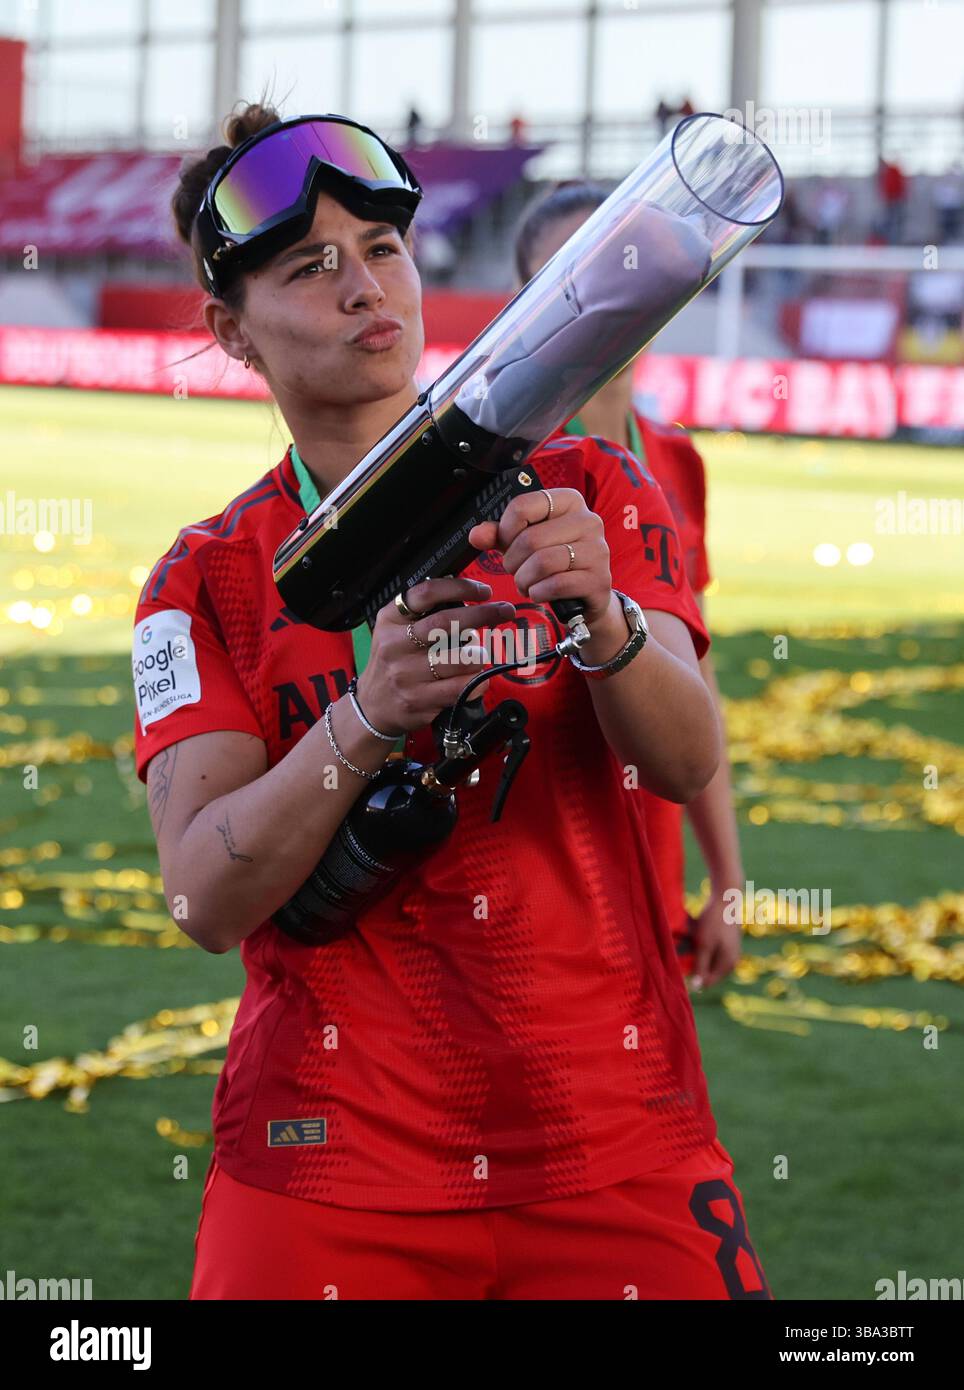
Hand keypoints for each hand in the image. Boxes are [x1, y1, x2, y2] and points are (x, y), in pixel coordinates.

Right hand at [354, 577, 515, 736]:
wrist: (373, 706)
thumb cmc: (394, 662)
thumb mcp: (396, 630)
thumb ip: (424, 613)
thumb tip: (468, 597)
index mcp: (390, 620)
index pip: (427, 594)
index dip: (460, 588)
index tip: (484, 591)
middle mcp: (395, 645)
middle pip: (447, 622)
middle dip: (483, 614)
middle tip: (505, 611)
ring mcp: (406, 674)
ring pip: (460, 658)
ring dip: (479, 655)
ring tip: (479, 656)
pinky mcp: (418, 700)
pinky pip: (461, 688)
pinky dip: (478, 682)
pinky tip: (478, 679)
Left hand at [468, 488, 612, 628]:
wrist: (586, 595)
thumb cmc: (554, 562)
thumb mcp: (524, 543)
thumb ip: (499, 535)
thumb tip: (476, 535)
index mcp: (569, 501)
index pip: (523, 505)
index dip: (505, 530)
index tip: (506, 544)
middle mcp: (588, 520)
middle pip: (530, 538)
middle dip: (513, 562)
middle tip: (515, 571)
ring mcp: (597, 550)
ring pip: (543, 562)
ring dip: (524, 579)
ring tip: (526, 584)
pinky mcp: (598, 579)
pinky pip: (556, 584)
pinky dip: (539, 592)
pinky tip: (540, 593)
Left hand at [690, 888, 743, 989]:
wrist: (725, 899)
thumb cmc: (713, 922)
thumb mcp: (704, 945)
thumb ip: (700, 966)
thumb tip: (697, 988)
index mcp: (728, 964)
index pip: (707, 982)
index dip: (692, 978)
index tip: (679, 966)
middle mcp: (731, 961)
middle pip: (707, 970)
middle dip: (694, 962)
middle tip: (685, 948)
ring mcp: (729, 951)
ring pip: (707, 959)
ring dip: (696, 953)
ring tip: (688, 939)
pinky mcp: (725, 943)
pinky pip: (709, 950)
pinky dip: (700, 945)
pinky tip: (693, 934)